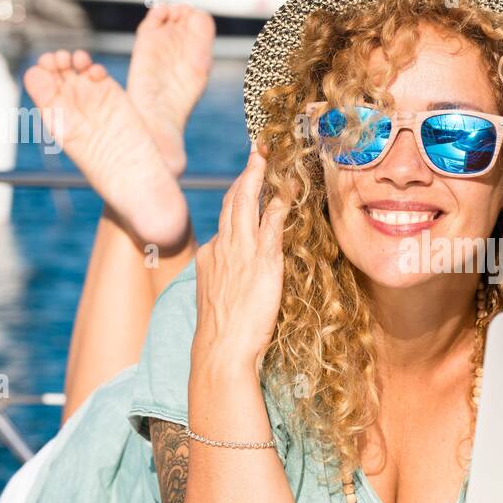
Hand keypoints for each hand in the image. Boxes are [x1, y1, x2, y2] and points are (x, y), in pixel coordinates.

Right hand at [191, 148, 289, 377]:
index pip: (225, 221)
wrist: (221, 351)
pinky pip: (273, 221)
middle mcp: (222, 247)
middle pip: (232, 201)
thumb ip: (227, 280)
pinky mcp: (262, 260)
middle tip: (258, 152)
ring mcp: (241, 251)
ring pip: (247, 202)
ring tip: (269, 156)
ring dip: (259, 176)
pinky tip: (292, 188)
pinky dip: (282, 201)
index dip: (236, 199)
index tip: (246, 185)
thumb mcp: (219, 300)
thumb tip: (237, 277)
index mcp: (210, 257)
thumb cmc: (223, 335)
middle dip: (245, 174)